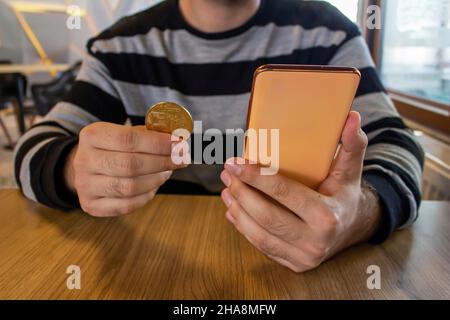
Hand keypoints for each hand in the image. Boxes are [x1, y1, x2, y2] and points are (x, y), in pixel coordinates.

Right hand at [65, 122, 186, 216]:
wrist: (88, 168)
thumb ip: (151, 134)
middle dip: (162, 162)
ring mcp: (85, 186)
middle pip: (130, 165)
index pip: (128, 139)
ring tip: (167, 171)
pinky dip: (146, 196)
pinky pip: (127, 205)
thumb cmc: (114, 148)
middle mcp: (84, 161)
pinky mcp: (91, 205)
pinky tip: (154, 185)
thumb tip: (179, 140)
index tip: (179, 144)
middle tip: (181, 159)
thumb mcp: (127, 133)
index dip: (158, 143)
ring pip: (129, 187)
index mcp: (92, 136)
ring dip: (156, 179)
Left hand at [220, 112, 381, 272]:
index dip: (256, 177)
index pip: (284, 193)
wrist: (354, 228)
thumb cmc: (345, 194)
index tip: (235, 162)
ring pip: (260, 235)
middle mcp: (315, 241)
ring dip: (238, 210)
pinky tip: (233, 211)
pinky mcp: (294, 264)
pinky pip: (262, 247)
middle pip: (267, 216)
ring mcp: (303, 257)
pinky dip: (243, 228)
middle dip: (242, 193)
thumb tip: (351, 117)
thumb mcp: (351, 169)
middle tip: (227, 173)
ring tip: (226, 190)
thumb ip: (351, 144)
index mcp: (327, 216)